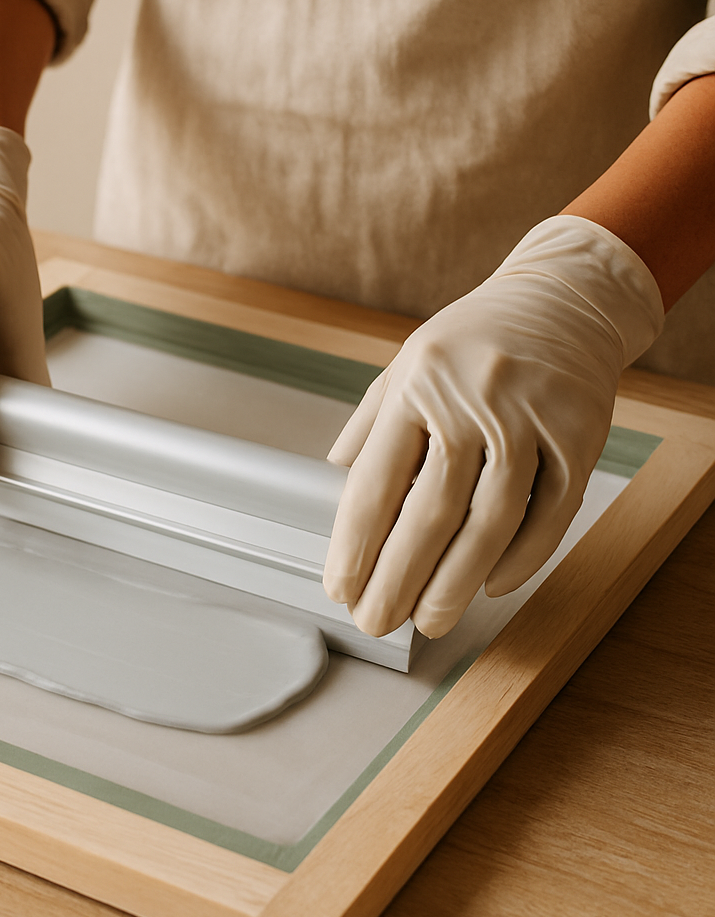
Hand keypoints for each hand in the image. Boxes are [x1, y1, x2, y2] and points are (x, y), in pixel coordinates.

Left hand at [323, 216, 663, 638]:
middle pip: (430, 511)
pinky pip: (551, 512)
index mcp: (416, 385)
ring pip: (491, 520)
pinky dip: (522, 558)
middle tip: (378, 622)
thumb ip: (371, 422)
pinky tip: (491, 587)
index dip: (355, 544)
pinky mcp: (580, 433)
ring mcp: (530, 417)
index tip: (341, 588)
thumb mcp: (408, 362)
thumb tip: (335, 476)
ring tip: (430, 619)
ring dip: (457, 582)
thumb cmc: (474, 338)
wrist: (564, 295)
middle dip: (398, 578)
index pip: (376, 481)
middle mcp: (470, 400)